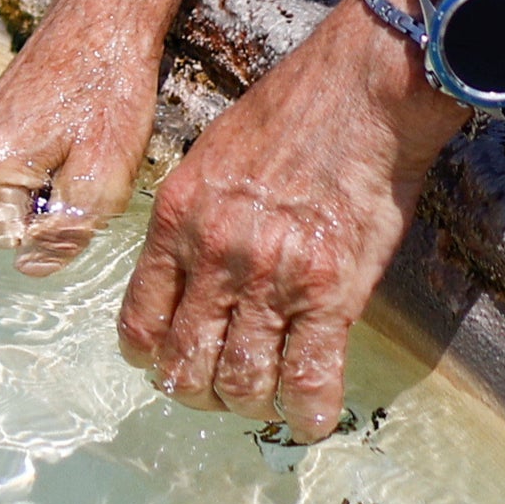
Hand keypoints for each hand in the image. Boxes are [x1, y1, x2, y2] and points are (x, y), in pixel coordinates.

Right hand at [0, 0, 174, 276]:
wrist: (101, 17)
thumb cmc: (107, 90)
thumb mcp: (104, 177)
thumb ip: (65, 233)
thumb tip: (32, 267)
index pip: (15, 245)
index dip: (60, 224)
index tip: (83, 180)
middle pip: (5, 224)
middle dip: (47, 208)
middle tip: (82, 161)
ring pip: (7, 199)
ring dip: (44, 186)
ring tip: (77, 143)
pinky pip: (6, 171)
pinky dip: (38, 163)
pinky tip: (67, 132)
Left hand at [118, 1, 464, 441]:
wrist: (365, 86)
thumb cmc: (297, 107)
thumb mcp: (216, 154)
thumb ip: (198, 216)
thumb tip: (195, 267)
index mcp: (177, 220)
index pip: (139, 325)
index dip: (153, 359)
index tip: (172, 362)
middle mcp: (214, 256)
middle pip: (183, 366)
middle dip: (199, 391)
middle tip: (223, 387)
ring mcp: (270, 279)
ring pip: (240, 382)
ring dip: (251, 402)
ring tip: (268, 395)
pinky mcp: (330, 292)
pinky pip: (307, 379)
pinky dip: (306, 412)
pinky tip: (311, 417)